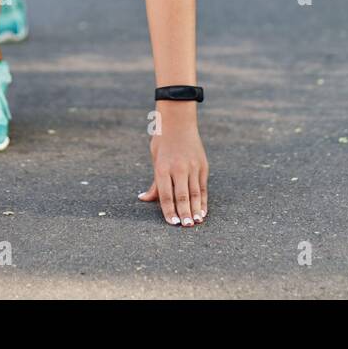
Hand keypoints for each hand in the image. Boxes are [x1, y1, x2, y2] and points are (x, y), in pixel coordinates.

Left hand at [138, 105, 207, 226]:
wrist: (179, 121)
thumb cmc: (163, 141)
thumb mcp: (155, 160)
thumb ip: (154, 183)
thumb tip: (144, 198)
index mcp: (163, 168)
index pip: (166, 195)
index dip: (169, 211)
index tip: (173, 224)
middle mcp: (178, 168)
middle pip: (182, 196)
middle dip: (184, 213)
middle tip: (186, 227)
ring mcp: (192, 166)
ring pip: (195, 193)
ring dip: (196, 209)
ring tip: (196, 222)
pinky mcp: (202, 165)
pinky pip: (203, 186)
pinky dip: (203, 200)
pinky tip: (203, 211)